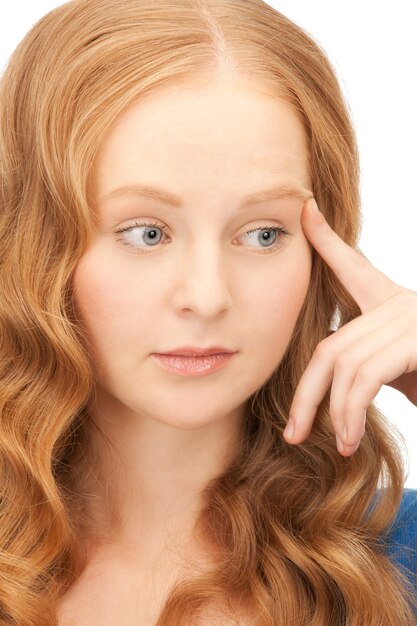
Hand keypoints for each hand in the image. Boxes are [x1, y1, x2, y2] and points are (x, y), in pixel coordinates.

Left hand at [283, 198, 416, 455]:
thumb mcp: (403, 368)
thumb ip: (370, 362)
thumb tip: (334, 383)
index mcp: (395, 304)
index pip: (353, 266)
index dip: (327, 239)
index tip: (306, 210)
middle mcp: (403, 304)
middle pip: (331, 345)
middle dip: (306, 394)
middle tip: (293, 433)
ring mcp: (413, 318)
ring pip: (343, 362)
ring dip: (333, 412)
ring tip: (339, 444)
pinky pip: (365, 376)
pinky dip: (350, 412)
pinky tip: (349, 439)